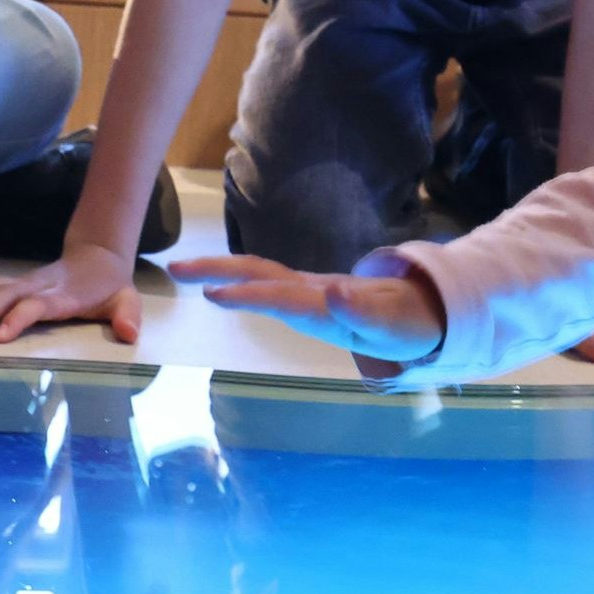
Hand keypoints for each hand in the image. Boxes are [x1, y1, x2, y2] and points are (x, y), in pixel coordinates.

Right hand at [0, 247, 145, 343]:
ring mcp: (26, 282)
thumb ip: (128, 316)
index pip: (35, 305)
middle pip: (5, 295)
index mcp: (63, 295)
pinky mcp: (17, 281)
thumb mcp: (127, 300)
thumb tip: (130, 334)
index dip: (16, 319)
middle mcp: (40, 286)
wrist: (98, 256)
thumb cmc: (110, 286)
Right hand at [168, 253, 443, 362]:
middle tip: (175, 268)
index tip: (213, 294)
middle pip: (258, 271)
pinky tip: (213, 283)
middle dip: (217, 268)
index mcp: (323, 301)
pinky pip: (264, 281)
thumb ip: (363, 312)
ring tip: (183, 271)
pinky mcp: (303, 293)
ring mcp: (305, 288)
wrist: (417, 308)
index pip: (280, 295)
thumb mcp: (388, 325)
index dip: (249, 294)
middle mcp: (309, 289)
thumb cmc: (400, 323)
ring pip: (257, 272)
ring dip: (220, 270)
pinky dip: (235, 277)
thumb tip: (335, 293)